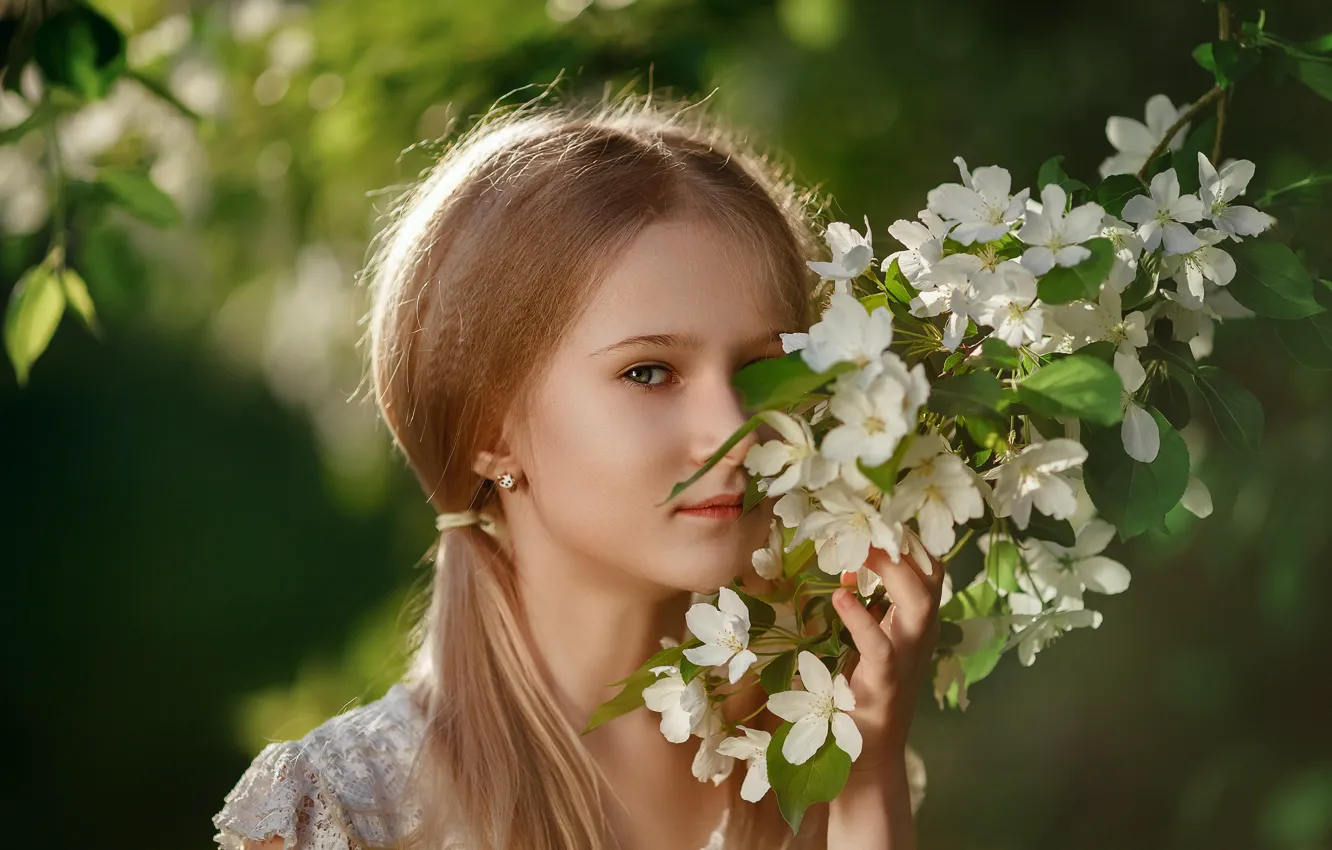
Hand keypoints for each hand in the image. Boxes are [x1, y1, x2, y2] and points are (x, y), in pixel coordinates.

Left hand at [832, 539, 944, 772]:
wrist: (866, 762)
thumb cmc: (860, 698)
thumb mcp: (868, 644)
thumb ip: (866, 608)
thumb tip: (849, 570)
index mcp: (916, 623)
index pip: (929, 567)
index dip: (908, 536)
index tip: (879, 510)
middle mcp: (920, 636)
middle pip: (931, 575)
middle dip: (903, 542)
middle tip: (867, 520)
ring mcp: (906, 659)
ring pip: (918, 602)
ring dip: (891, 570)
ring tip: (858, 549)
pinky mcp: (885, 684)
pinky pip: (880, 646)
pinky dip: (861, 618)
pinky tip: (840, 595)